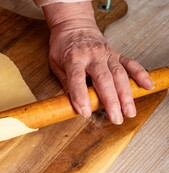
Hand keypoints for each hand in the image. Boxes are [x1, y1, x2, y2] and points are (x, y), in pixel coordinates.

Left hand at [43, 2, 153, 123]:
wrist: (74, 25)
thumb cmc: (63, 45)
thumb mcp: (55, 63)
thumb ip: (65, 82)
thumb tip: (71, 103)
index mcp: (74, 58)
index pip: (77, 79)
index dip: (81, 96)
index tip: (84, 112)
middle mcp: (92, 56)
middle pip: (103, 79)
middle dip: (111, 101)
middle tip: (115, 118)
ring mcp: (106, 54)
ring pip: (119, 75)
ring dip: (126, 95)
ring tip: (129, 111)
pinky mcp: (116, 54)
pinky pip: (130, 64)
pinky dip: (140, 75)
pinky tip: (146, 86)